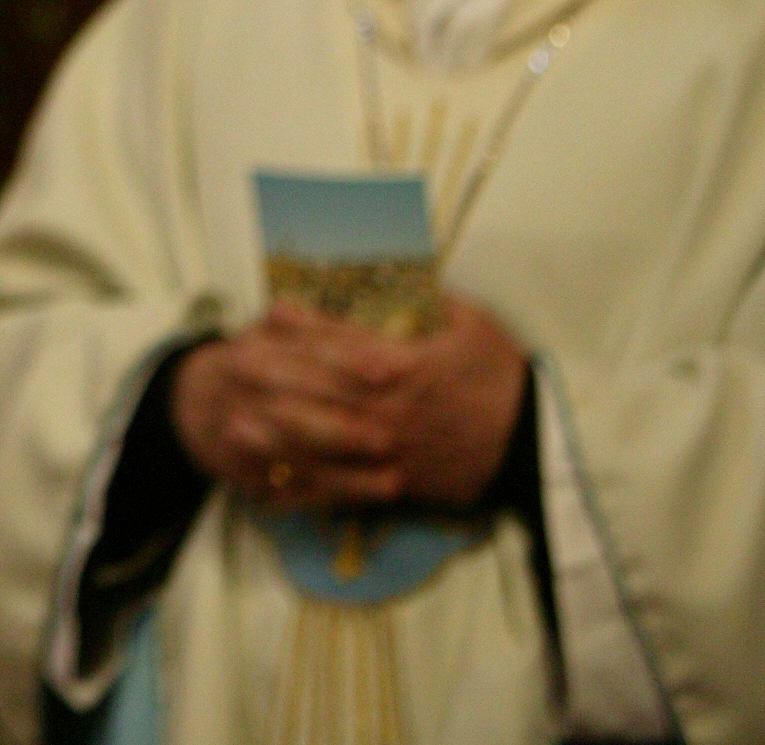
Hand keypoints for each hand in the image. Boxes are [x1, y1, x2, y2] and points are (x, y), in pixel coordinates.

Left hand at [173, 299, 528, 510]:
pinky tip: (268, 483)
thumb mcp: (473, 323)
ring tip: (230, 419)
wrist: (534, 448)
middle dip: (270, 374)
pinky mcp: (391, 486)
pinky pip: (339, 489)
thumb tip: (396, 275)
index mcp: (402, 364)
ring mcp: (385, 451)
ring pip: (318, 441)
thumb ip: (430, 300)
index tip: (267, 312)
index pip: (339, 340)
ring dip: (271, 431)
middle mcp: (386, 409)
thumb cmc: (504, 379)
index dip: (300, 326)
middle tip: (231, 359)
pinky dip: (303, 487)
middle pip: (316, 389)